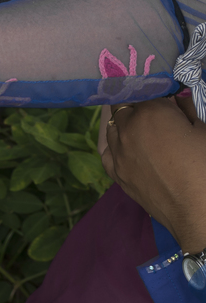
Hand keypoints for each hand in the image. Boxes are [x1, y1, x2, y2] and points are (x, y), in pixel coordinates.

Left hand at [101, 94, 205, 252]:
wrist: (200, 213)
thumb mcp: (204, 130)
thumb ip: (187, 109)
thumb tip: (177, 97)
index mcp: (152, 112)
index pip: (148, 89)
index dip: (158, 91)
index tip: (166, 95)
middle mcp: (128, 127)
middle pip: (125, 104)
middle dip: (138, 104)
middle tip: (154, 111)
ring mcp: (118, 151)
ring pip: (112, 125)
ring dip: (123, 121)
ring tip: (140, 126)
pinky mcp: (116, 173)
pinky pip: (107, 150)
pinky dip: (114, 144)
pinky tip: (124, 144)